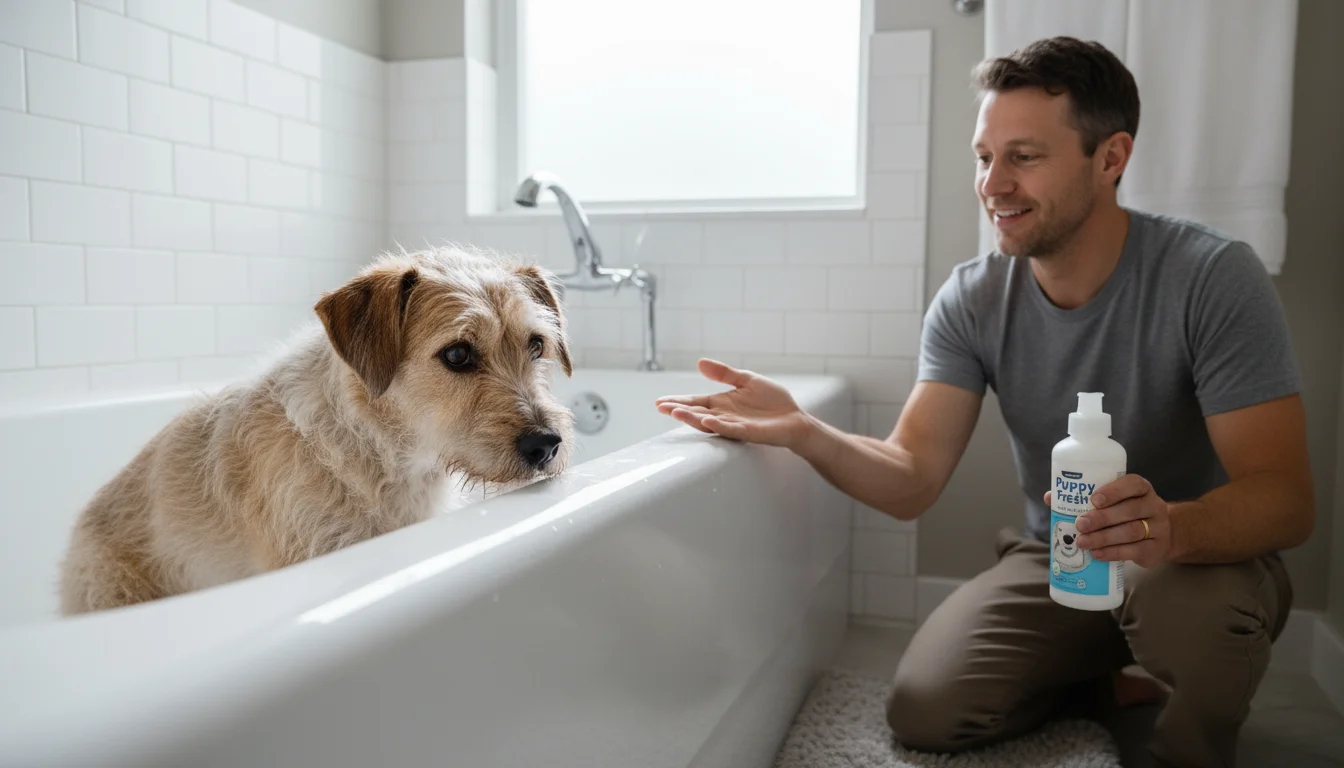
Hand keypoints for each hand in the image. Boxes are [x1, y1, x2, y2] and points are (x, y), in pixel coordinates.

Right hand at [653, 359, 811, 448]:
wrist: (794, 419)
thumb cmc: (772, 402)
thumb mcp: (746, 380)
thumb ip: (724, 373)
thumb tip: (699, 362)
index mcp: (722, 403)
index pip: (695, 401)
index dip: (678, 401)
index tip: (660, 401)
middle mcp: (724, 415)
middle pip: (696, 412)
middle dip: (678, 410)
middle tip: (660, 407)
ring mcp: (734, 425)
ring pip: (708, 422)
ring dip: (692, 418)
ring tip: (675, 412)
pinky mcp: (748, 432)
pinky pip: (730, 429)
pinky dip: (718, 425)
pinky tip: (706, 420)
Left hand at [1043, 474, 1172, 566]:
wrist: (1158, 537)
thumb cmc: (1125, 515)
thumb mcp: (1112, 503)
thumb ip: (1084, 499)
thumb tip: (1050, 497)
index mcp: (1141, 489)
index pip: (1133, 484)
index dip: (1114, 491)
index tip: (1093, 499)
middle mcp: (1153, 505)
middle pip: (1130, 510)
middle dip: (1102, 518)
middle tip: (1080, 524)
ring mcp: (1158, 528)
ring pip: (1132, 531)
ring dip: (1104, 537)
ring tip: (1083, 542)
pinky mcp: (1156, 549)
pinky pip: (1136, 551)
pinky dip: (1113, 552)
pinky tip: (1097, 554)